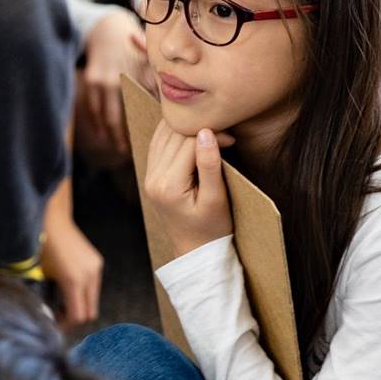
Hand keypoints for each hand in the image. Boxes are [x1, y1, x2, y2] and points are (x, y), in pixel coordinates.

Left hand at [41, 200, 104, 328]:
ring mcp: (96, 268)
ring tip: (61, 302)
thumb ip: (46, 297)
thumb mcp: (39, 275)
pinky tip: (68, 288)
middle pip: (90, 313)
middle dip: (74, 319)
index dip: (66, 326)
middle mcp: (90, 276)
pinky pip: (94, 287)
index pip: (78, 316)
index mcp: (74, 280)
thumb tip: (47, 315)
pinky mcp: (97, 262)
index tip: (53, 326)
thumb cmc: (40, 245)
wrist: (52, 218)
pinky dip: (83, 294)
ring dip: (79, 306)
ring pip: (93, 301)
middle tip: (58, 318)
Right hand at [78, 8, 149, 157]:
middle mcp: (126, 79)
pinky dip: (100, 125)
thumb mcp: (151, 63)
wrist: (108, 29)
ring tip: (123, 149)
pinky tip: (105, 136)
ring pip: (111, 117)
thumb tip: (177, 113)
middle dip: (133, 137)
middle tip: (139, 154)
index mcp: (146, 75)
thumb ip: (161, 87)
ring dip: (116, 135)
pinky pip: (95, 110)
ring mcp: (107, 81)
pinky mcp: (93, 82)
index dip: (154, 126)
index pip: (152, 108)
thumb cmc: (135, 50)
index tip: (161, 146)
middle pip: (131, 117)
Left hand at [141, 120, 233, 256]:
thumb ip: (210, 165)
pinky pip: (158, 143)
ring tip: (210, 133)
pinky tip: (191, 133)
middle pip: (174, 136)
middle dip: (199, 128)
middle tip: (224, 133)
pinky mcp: (151, 175)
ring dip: (186, 128)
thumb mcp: (216, 198)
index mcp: (168, 186)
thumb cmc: (212, 228)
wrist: (196, 251)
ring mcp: (149, 177)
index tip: (231, 139)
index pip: (187, 143)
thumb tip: (205, 132)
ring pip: (164, 135)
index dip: (212, 134)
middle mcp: (153, 179)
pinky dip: (173, 133)